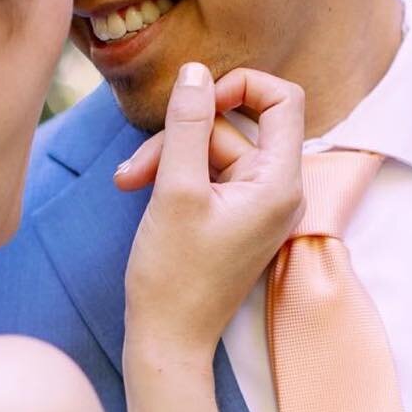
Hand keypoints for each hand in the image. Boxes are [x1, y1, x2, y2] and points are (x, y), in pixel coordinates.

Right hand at [118, 64, 303, 354]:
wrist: (168, 341)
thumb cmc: (174, 277)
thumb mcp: (175, 190)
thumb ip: (188, 124)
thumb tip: (194, 71)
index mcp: (279, 184)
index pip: (283, 100)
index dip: (239, 85)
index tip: (196, 100)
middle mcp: (278, 194)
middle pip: (236, 128)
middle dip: (183, 136)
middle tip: (136, 165)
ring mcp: (257, 209)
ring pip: (214, 153)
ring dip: (169, 159)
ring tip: (129, 183)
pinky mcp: (235, 220)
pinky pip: (211, 178)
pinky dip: (177, 179)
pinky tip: (142, 193)